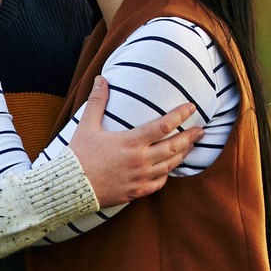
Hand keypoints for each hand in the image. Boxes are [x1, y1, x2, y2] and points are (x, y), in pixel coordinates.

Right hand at [71, 79, 199, 206]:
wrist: (69, 188)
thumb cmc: (78, 156)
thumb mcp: (86, 126)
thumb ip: (97, 102)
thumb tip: (100, 79)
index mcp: (131, 142)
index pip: (164, 125)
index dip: (181, 115)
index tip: (191, 107)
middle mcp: (140, 160)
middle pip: (174, 146)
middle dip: (190, 136)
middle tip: (201, 130)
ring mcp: (140, 178)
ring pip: (169, 165)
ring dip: (182, 154)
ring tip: (190, 146)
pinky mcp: (136, 192)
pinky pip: (159, 183)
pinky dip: (166, 174)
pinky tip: (169, 168)